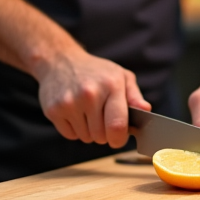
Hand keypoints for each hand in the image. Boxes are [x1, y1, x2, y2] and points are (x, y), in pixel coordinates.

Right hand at [32, 48, 150, 147]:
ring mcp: (69, 103)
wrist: (59, 61)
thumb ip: (135, 96)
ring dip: (89, 131)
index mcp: (111, 85)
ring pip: (86, 137)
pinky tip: (74, 113)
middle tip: (101, 118)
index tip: (118, 138)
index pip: (117, 126)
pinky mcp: (53, 110)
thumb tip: (145, 110)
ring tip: (87, 113)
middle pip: (101, 136)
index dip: (119, 139)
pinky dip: (74, 130)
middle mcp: (89, 94)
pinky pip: (70, 135)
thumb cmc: (95, 71)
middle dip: (104, 133)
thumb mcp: (121, 76)